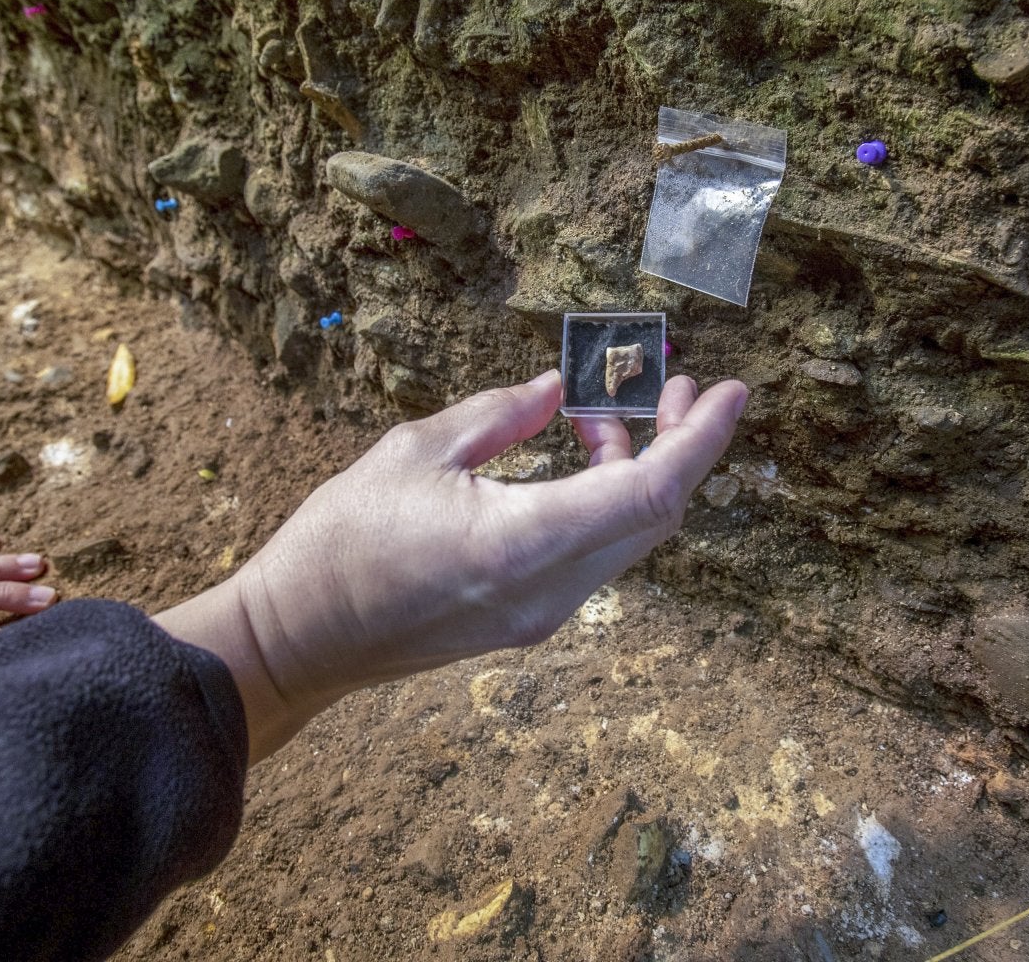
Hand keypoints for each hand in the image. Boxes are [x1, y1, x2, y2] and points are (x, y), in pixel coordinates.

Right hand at [156, 370, 746, 760]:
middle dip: (678, 447)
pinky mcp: (525, 622)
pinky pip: (593, 556)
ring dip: (636, 473)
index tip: (731, 392)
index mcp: (523, 542)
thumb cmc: (340, 542)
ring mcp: (540, 615)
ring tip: (602, 415)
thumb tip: (557, 390)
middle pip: (653, 517)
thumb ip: (500, 416)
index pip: (650, 491)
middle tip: (676, 387)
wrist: (298, 642)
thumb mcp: (415, 452)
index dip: (701, 440)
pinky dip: (603, 504)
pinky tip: (575, 461)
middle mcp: (548, 590)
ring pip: (627, 539)